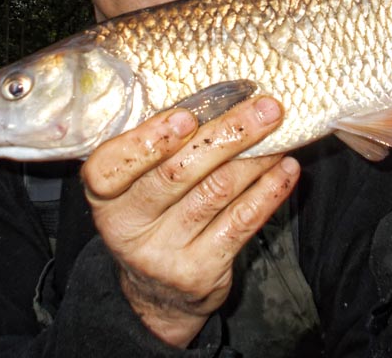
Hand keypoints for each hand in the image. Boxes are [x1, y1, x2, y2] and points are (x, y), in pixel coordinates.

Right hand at [81, 96, 299, 346]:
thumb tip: (216, 98)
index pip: (109, 169)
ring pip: (216, 193)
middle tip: (264, 107)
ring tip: (278, 128)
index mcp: (105, 197)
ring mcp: (164, 254)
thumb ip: (159, 148)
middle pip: (176, 174)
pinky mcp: (200, 271)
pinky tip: (285, 168)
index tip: (185, 116)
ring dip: (254, 157)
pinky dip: (269, 189)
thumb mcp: (136, 186)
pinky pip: (241, 221)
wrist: (160, 294)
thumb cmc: (154, 216)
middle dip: (227, 134)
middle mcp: (128, 228)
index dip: (147, 141)